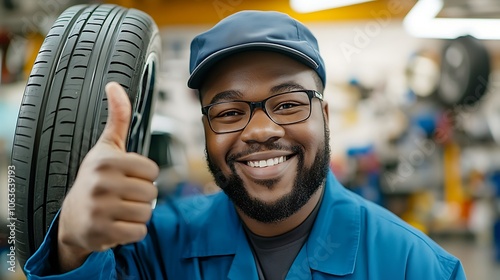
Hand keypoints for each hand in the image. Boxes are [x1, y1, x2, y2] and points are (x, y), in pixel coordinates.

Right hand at [57, 82, 158, 271]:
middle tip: (123, 197)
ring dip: (138, 214)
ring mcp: (99, 209)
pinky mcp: (100, 232)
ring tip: (120, 210)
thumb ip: (118, 118)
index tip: (127, 178)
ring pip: (146, 213)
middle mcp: (100, 183)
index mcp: (106, 161)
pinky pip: (138, 233)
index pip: (152, 171)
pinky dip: (133, 232)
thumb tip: (114, 85)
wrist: (73, 217)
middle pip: (151, 193)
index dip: (144, 176)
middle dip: (142, 197)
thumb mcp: (106, 147)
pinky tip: (117, 224)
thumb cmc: (96, 178)